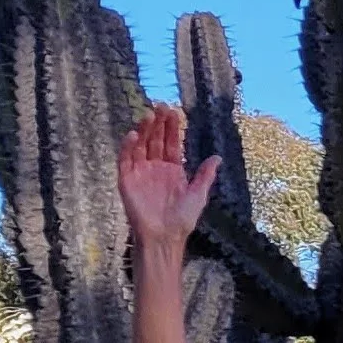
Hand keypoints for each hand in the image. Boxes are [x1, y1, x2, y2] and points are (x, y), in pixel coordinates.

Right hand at [117, 102, 213, 248]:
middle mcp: (156, 168)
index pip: (171, 143)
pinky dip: (128, 148)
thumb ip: (205, 175)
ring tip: (148, 115)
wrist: (165, 237)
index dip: (172, 127)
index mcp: (173, 170)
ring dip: (143, 130)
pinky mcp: (127, 181)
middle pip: (155, 140)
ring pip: (140, 146)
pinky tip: (133, 135)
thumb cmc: (183, 219)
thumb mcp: (198, 194)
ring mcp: (140, 173)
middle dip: (157, 123)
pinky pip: (126, 161)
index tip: (173, 110)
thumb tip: (217, 156)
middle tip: (159, 105)